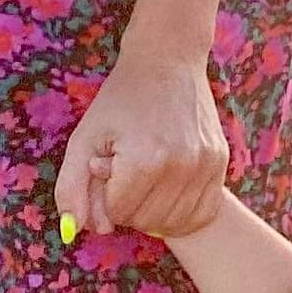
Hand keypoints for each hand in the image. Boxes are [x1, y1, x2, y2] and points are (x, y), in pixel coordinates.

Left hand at [55, 43, 235, 242]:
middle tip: (125, 173)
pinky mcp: (220, 164)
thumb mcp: (85, 137)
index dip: (105, 196)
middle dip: (127, 205)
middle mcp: (180, 167)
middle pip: (144, 221)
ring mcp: (206, 167)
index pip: (117, 213)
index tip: (107, 167)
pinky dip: (182, 214)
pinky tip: (169, 193)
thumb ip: (70, 187)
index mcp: (144, 160)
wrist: (168, 61)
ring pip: (173, 223)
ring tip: (147, 180)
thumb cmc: (122, 98)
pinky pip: (203, 214)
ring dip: (153, 211)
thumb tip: (73, 231)